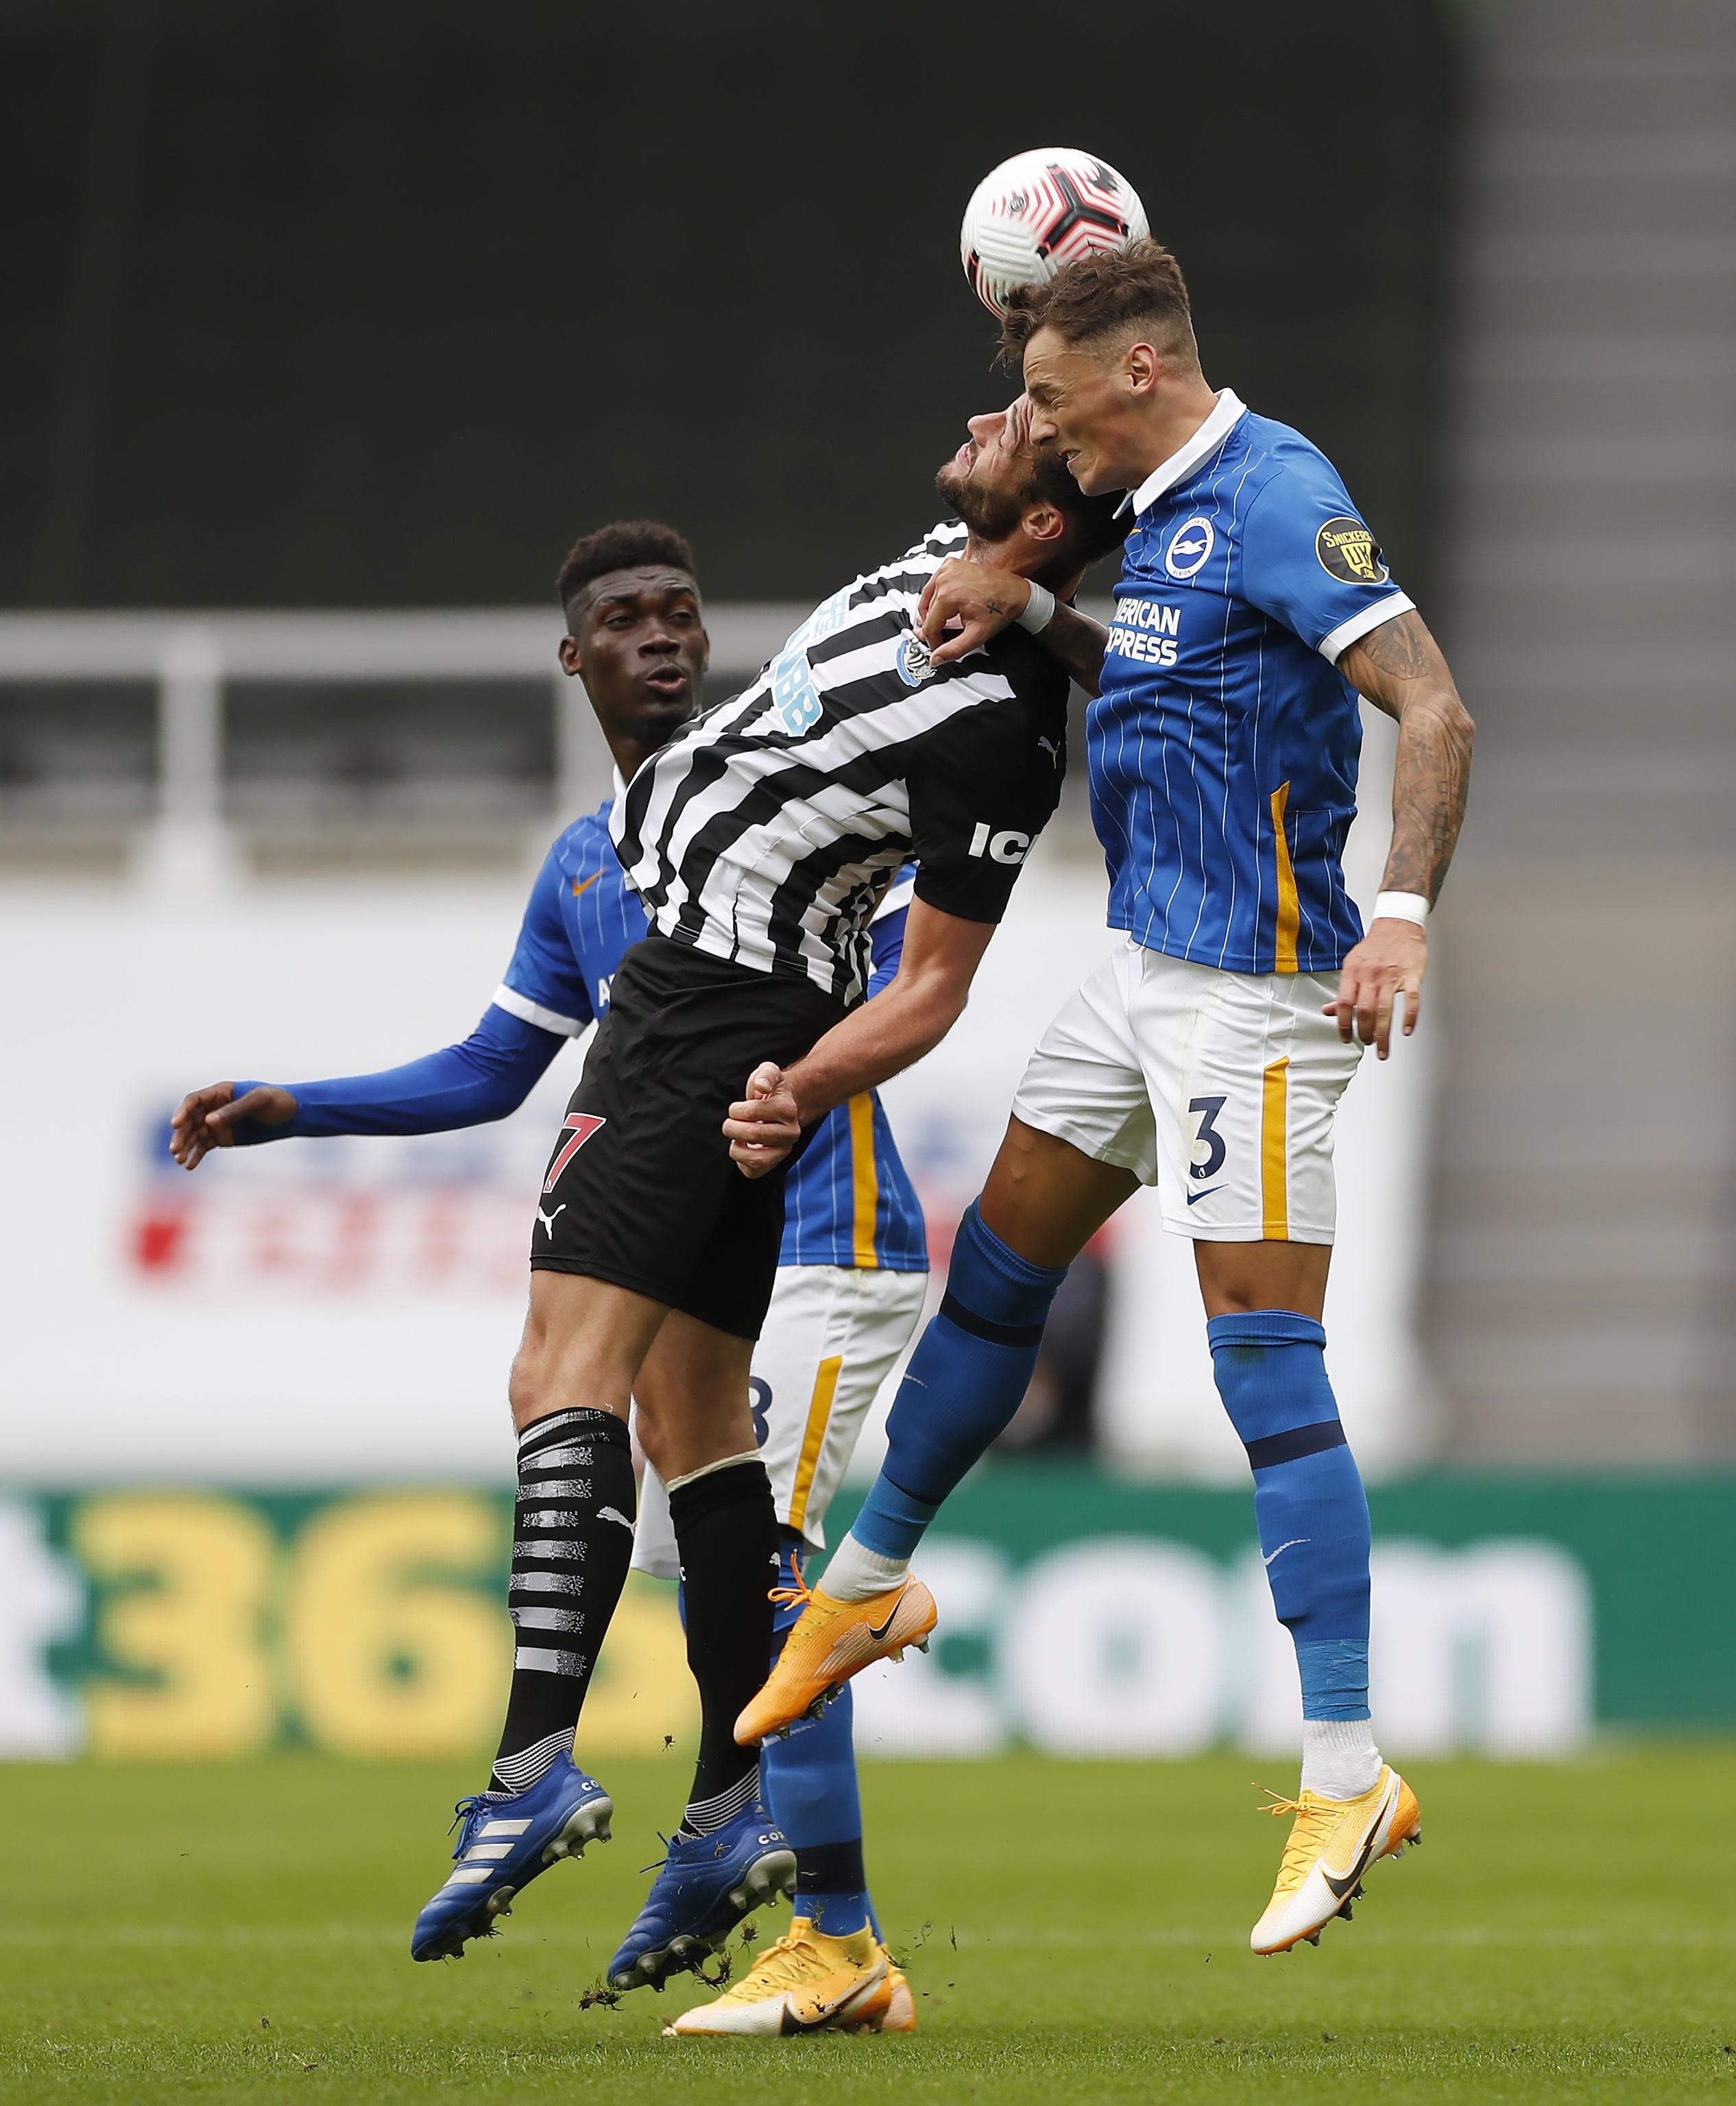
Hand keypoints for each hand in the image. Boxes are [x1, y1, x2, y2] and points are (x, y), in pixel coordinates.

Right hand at [169, 1082, 297, 1169]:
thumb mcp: (258, 1102)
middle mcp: (214, 1108)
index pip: (194, 1101)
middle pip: (190, 1120)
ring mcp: (218, 1124)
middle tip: (175, 1150)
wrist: (293, 1115)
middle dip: (181, 1135)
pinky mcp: (223, 1138)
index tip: (175, 1124)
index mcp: (220, 1092)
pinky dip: (196, 1156)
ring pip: (194, 1135)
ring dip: (185, 1147)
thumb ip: (234, 1110)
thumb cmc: (278, 1101)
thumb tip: (208, 1121)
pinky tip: (189, 1166)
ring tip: (179, 1160)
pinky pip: (204, 1147)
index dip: (182, 1112)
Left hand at [723, 1061, 801, 1178]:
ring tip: (736, 1138)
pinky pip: (752, 1172)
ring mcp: (783, 1151)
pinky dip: (740, 1161)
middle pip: (753, 1134)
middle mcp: (791, 1133)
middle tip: (730, 1122)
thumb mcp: (768, 1073)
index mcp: (788, 1109)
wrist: (782, 1108)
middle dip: (732, 1127)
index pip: (752, 1111)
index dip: (736, 1109)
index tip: (737, 1108)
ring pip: (755, 1159)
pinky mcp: (773, 1164)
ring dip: (736, 1148)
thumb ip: (765, 1075)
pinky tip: (742, 1148)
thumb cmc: (770, 1091)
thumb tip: (761, 1086)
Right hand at [916, 559, 1030, 666]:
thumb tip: (937, 658)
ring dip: (932, 612)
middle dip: (934, 627)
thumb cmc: (1000, 609)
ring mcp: (948, 568)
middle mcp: (945, 578)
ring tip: (943, 623)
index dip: (933, 641)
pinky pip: (934, 584)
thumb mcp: (976, 635)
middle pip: (927, 612)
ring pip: (928, 598)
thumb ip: (954, 649)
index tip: (939, 647)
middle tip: (943, 637)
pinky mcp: (951, 564)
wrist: (1015, 593)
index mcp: (948, 595)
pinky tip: (945, 606)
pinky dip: (936, 596)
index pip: (929, 626)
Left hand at [1324, 919, 1426, 1059]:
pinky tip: (1405, 1030)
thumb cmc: (1375, 947)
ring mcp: (1392, 976)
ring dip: (1383, 1034)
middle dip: (1364, 1033)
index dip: (1342, 1024)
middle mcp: (1370, 975)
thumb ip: (1343, 990)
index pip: (1343, 1003)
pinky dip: (1409, 1017)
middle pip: (1364, 1011)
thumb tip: (1328, 1010)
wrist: (1398, 925)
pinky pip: (1411, 1000)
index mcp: (1353, 973)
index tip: (1346, 1038)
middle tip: (1367, 1043)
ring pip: (1384, 1010)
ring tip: (1382, 1049)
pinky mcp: (1412, 975)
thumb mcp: (1352, 965)